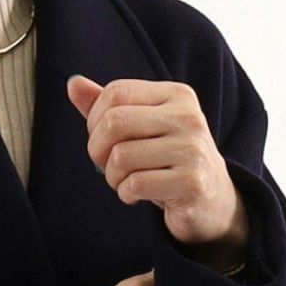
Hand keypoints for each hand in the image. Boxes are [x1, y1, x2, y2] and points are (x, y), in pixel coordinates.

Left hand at [66, 74, 248, 270]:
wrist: (212, 202)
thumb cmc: (169, 162)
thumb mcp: (143, 129)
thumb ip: (110, 107)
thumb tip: (73, 83)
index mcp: (176, 95)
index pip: (116, 93)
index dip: (94, 120)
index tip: (101, 141)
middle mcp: (187, 117)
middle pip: (114, 122)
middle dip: (97, 150)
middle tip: (106, 166)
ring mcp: (192, 150)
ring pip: (122, 157)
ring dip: (112, 177)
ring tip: (125, 182)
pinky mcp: (191, 183)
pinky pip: (135, 185)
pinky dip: (126, 195)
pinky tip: (137, 195)